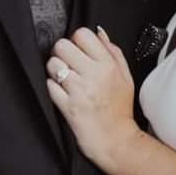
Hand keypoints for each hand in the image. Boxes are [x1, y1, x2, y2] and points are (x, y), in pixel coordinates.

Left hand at [46, 26, 138, 173]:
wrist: (116, 141)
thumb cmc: (120, 111)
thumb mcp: (125, 77)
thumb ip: (114, 52)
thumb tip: (100, 33)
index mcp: (108, 65)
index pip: (83, 34)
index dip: (76, 40)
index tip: (78, 51)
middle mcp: (94, 74)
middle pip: (62, 45)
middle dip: (62, 54)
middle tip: (68, 64)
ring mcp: (79, 90)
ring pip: (53, 64)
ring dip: (55, 71)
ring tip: (65, 80)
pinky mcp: (67, 105)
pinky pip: (50, 85)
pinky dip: (53, 88)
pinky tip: (63, 93)